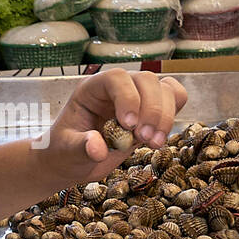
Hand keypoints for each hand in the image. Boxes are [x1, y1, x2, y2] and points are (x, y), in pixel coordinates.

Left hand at [38, 68, 187, 183]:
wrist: (73, 161)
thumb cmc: (64, 152)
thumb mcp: (66, 151)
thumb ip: (81, 147)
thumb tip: (98, 148)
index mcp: (92, 89)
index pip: (116, 78)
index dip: (128, 97)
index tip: (129, 125)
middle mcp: (116, 88)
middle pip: (146, 80)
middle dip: (151, 110)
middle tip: (143, 140)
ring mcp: (136, 97)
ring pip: (164, 89)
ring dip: (165, 117)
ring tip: (153, 143)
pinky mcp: (149, 112)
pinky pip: (173, 98)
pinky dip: (173, 115)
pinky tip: (158, 138)